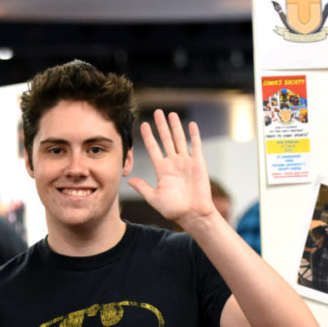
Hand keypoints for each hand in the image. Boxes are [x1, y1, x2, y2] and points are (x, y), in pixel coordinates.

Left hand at [127, 110, 214, 229]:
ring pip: (180, 140)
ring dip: (175, 127)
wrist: (192, 215)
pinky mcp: (198, 164)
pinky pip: (196, 146)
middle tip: (157, 112)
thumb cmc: (174, 210)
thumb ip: (142, 187)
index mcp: (162, 170)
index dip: (148, 137)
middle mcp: (173, 163)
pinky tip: (191, 125)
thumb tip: (129, 180)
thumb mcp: (154, 198)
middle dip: (161, 126)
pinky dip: (194, 135)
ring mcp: (186, 162)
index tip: (143, 125)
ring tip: (171, 114)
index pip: (153, 149)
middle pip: (166, 140)